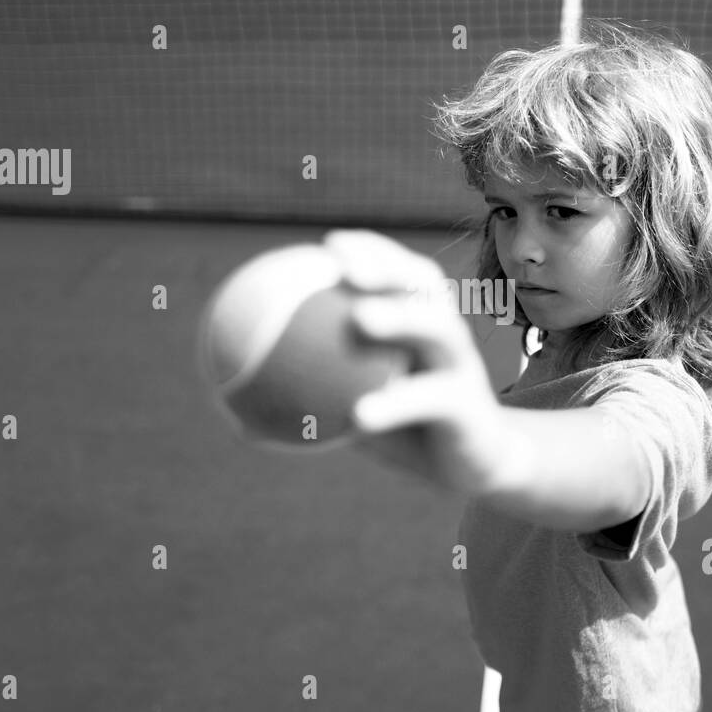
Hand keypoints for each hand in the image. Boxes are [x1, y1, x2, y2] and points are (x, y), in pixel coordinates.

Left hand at [322, 229, 516, 498]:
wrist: (476, 466)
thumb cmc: (410, 429)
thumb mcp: (358, 410)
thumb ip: (311, 403)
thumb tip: (235, 418)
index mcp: (423, 321)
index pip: (402, 271)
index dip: (371, 250)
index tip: (327, 245)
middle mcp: (448, 332)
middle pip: (424, 284)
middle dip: (388, 266)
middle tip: (345, 268)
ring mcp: (463, 366)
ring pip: (439, 329)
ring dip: (401, 317)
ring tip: (359, 319)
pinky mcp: (469, 406)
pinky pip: (431, 399)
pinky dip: (396, 403)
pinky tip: (361, 414)